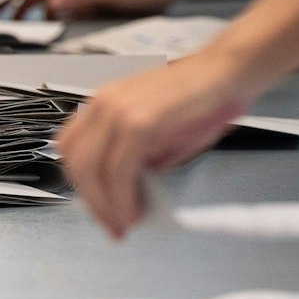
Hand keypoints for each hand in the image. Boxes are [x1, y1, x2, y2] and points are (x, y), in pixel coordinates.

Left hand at [57, 55, 258, 238]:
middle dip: (92, 203)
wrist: (227, 73)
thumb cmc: (200, 99)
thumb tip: (129, 191)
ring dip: (106, 206)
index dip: (82, 185)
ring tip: (124, 223)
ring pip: (91, 171)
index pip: (71, 150)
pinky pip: (119, 171)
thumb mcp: (157, 134)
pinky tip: (134, 211)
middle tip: (112, 225)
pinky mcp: (139, 123)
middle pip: (76, 164)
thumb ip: (137, 159)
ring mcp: (118, 111)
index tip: (99, 208)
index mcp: (103, 104)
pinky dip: (122, 198)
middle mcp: (103, 104)